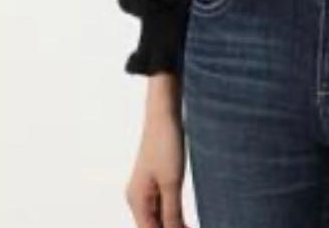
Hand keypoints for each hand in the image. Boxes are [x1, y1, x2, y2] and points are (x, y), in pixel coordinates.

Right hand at [125, 80, 189, 227]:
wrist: (164, 113)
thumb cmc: (165, 143)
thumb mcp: (172, 182)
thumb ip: (172, 214)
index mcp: (136, 200)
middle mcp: (137, 198)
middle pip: (154, 227)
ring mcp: (146, 190)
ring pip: (160, 219)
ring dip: (175, 226)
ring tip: (192, 226)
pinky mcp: (156, 182)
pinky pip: (164, 207)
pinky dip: (175, 216)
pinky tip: (188, 222)